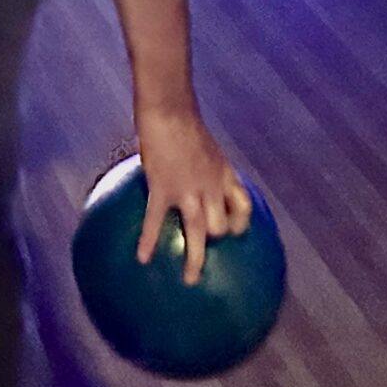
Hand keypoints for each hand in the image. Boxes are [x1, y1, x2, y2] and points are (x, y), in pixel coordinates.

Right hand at [135, 105, 252, 285]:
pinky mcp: (164, 188)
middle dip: (216, 239)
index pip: (243, 204)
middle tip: (206, 251)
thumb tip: (186, 168)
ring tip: (190, 280)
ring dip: (195, 259)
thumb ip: (199, 162)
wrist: (168, 107)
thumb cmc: (180, 116)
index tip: (233, 231)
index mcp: (223, 173)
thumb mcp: (202, 142)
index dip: (241, 222)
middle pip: (222, 225)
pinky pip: (156, 220)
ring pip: (199, 232)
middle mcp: (212, 186)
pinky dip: (149, 240)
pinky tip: (142, 257)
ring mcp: (189, 189)